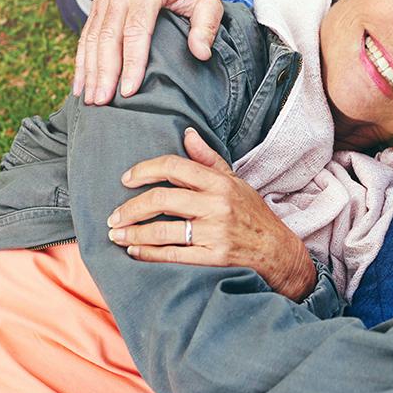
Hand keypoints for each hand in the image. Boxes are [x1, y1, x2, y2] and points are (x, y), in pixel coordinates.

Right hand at [72, 0, 223, 103]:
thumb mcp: (209, 5)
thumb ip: (207, 28)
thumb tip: (200, 53)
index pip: (136, 30)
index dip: (132, 63)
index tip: (129, 91)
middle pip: (109, 36)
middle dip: (105, 72)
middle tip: (102, 102)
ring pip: (93, 37)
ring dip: (90, 71)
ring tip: (91, 100)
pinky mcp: (99, 5)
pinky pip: (86, 35)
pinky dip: (83, 62)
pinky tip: (81, 85)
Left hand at [107, 128, 317, 300]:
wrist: (278, 253)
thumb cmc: (253, 215)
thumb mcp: (235, 182)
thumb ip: (208, 159)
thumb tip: (187, 133)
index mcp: (219, 183)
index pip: (174, 166)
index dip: (145, 170)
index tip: (127, 179)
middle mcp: (216, 205)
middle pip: (161, 199)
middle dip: (131, 207)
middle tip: (114, 215)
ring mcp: (214, 234)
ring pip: (162, 230)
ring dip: (133, 234)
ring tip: (117, 234)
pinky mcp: (213, 259)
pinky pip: (172, 256)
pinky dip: (148, 254)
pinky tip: (134, 252)